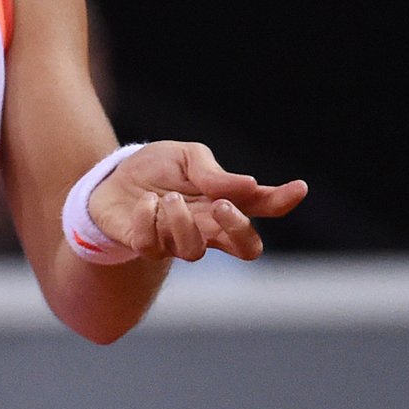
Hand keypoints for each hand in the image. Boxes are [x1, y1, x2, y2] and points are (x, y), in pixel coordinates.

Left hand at [87, 141, 306, 261]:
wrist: (110, 178)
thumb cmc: (157, 169)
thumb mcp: (186, 157)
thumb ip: (214, 174)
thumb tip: (249, 186)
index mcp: (226, 204)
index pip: (265, 208)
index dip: (283, 201)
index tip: (298, 188)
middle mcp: (208, 229)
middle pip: (248, 249)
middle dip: (239, 229)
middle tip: (221, 206)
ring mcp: (176, 242)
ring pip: (194, 251)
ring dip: (182, 222)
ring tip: (168, 197)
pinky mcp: (144, 246)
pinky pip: (152, 246)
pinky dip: (148, 221)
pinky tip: (145, 203)